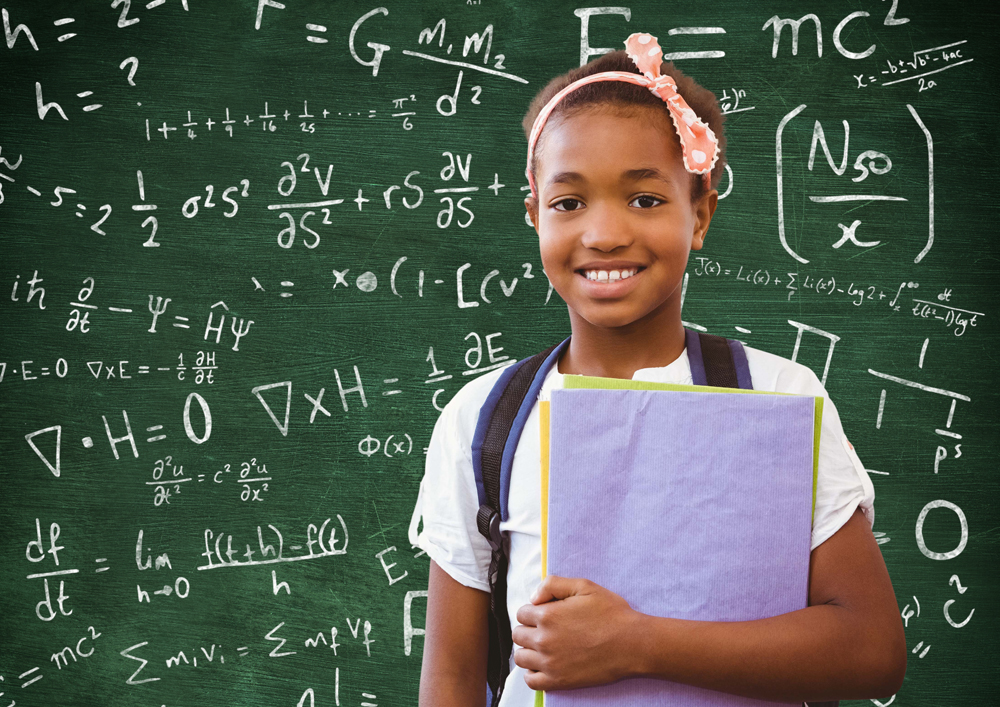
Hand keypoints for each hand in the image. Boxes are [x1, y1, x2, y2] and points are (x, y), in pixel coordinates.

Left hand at [512, 575, 641, 691]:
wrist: (632, 643)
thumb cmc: (611, 613)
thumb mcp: (584, 586)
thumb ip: (553, 584)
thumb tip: (533, 597)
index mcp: (547, 615)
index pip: (521, 613)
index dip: (533, 611)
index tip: (545, 614)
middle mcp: (544, 640)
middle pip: (518, 635)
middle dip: (528, 629)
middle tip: (545, 629)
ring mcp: (549, 663)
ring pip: (521, 657)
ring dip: (528, 650)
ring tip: (543, 646)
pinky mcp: (558, 681)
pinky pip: (531, 681)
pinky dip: (532, 673)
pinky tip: (543, 665)